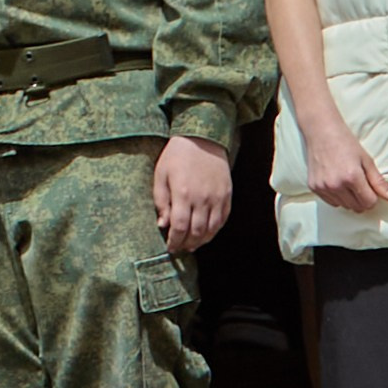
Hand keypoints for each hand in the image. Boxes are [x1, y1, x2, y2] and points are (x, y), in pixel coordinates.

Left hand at [152, 134, 233, 254]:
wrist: (203, 138)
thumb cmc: (177, 156)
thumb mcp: (161, 175)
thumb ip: (161, 202)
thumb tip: (163, 225)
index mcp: (183, 194)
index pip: (179, 227)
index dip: (174, 241)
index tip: (170, 247)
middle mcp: (202, 198)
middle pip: (196, 232)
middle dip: (187, 244)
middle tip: (180, 248)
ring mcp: (217, 197)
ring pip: (211, 229)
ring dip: (201, 241)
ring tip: (192, 245)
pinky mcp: (227, 195)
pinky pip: (223, 219)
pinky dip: (214, 231)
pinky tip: (206, 234)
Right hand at [300, 113, 387, 216]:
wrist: (322, 132)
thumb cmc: (345, 143)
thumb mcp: (366, 160)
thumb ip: (378, 181)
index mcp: (352, 176)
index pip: (369, 202)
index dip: (373, 198)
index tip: (371, 190)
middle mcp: (336, 184)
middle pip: (357, 207)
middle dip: (362, 199)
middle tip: (360, 185)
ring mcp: (323, 187)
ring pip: (344, 206)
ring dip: (349, 199)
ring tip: (348, 182)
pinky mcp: (314, 187)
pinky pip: (331, 202)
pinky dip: (337, 197)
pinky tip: (337, 183)